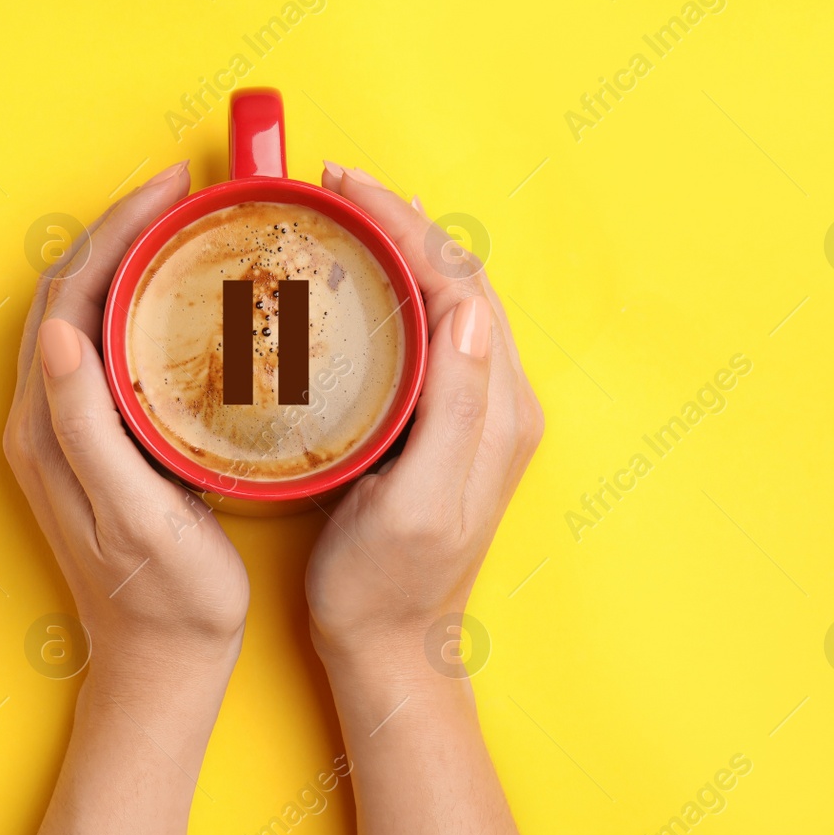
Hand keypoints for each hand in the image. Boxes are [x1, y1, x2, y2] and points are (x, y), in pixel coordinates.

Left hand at [3, 161, 248, 687]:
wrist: (161, 664)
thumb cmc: (165, 600)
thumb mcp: (135, 517)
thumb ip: (90, 429)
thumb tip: (58, 335)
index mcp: (48, 427)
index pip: (70, 298)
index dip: (118, 233)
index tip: (172, 191)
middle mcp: (44, 420)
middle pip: (70, 293)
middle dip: (122, 229)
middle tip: (185, 192)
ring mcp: (66, 430)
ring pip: (86, 314)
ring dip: (127, 258)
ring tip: (184, 224)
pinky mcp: (94, 443)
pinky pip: (106, 348)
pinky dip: (137, 303)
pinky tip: (180, 294)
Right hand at [305, 164, 543, 671]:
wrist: (391, 648)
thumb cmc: (386, 588)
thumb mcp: (417, 506)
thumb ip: (455, 410)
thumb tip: (470, 310)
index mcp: (498, 411)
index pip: (460, 284)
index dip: (404, 225)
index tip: (344, 186)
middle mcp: (500, 403)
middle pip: (459, 280)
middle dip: (401, 221)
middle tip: (333, 187)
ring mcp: (478, 414)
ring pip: (447, 301)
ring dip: (399, 249)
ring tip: (342, 216)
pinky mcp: (449, 426)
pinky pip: (431, 333)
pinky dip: (396, 291)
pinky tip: (356, 284)